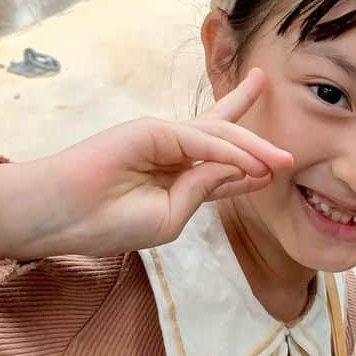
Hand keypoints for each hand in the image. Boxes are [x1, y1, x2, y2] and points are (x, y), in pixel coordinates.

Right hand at [0, 69, 291, 261]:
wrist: (63, 219)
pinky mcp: (150, 130)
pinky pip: (198, 140)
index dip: (250, 163)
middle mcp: (173, 151)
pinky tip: (250, 163)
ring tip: (283, 161)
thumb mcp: (171, 217)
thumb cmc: (110, 224)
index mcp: (176, 175)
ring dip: (253, 149)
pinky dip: (226, 151)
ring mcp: (162, 138)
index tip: (276, 167)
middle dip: (257, 141)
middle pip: (222, 132)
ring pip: (217, 136)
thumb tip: (237, 167)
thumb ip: (203, 191)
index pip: (221, 163)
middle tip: (291, 154)